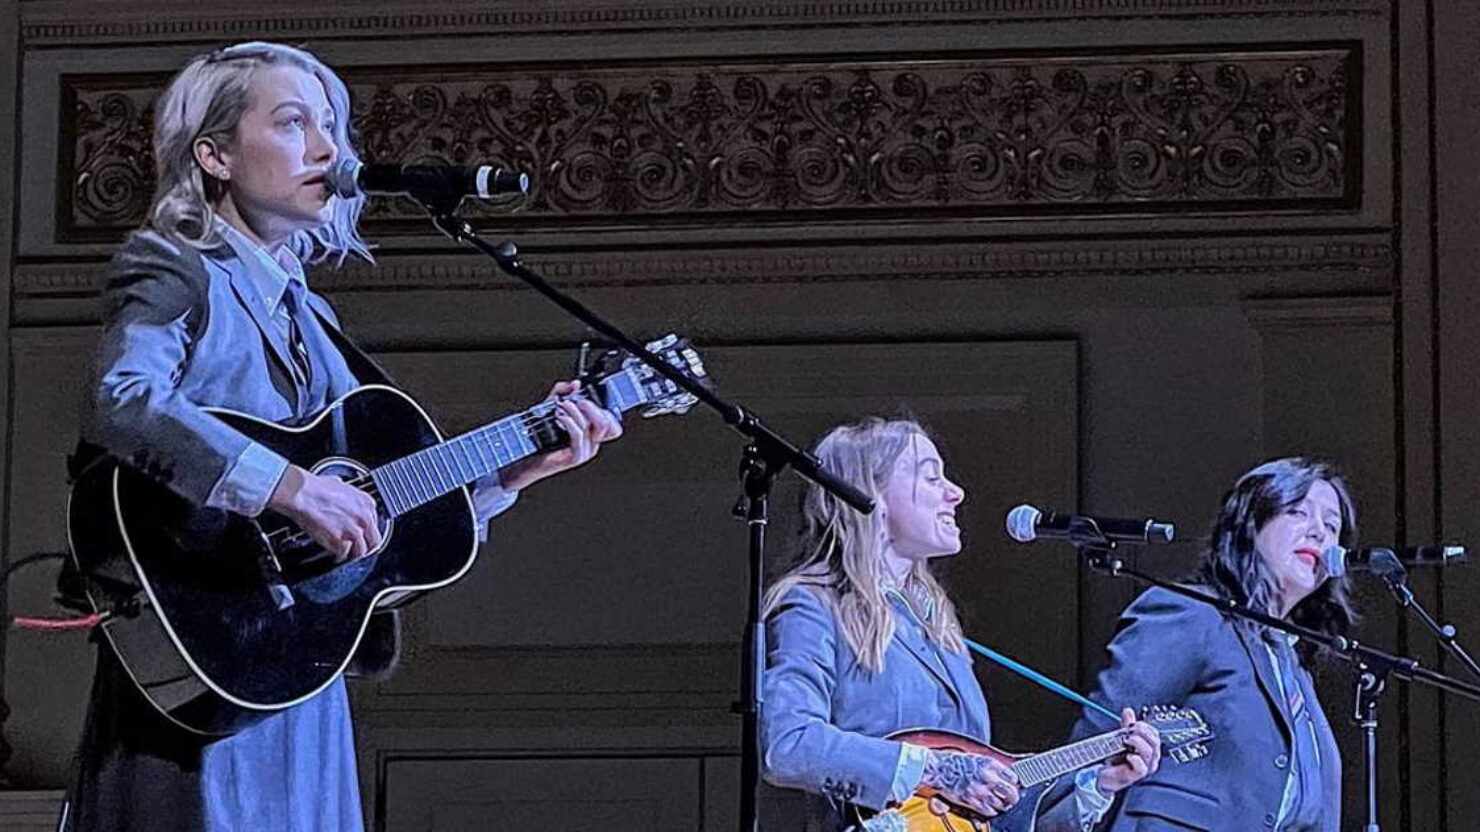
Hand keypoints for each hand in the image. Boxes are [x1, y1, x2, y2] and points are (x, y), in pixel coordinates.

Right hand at [268, 465, 381, 560]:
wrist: (301, 494)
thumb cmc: (315, 488)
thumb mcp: (339, 484)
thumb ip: (345, 493)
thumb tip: (340, 490)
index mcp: (366, 503)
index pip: (375, 524)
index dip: (367, 531)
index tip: (362, 535)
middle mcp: (363, 518)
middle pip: (373, 541)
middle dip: (366, 547)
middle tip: (359, 550)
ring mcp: (353, 530)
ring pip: (361, 551)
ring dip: (353, 554)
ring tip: (348, 556)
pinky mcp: (339, 540)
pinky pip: (343, 553)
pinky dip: (338, 556)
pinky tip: (335, 555)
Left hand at [499, 380, 623, 491]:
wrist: (526, 460)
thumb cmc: (539, 437)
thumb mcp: (551, 408)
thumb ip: (562, 393)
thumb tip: (574, 384)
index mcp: (591, 434)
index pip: (612, 423)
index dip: (604, 409)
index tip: (586, 397)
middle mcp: (591, 444)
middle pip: (608, 425)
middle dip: (593, 408)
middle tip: (578, 400)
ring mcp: (585, 452)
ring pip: (591, 427)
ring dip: (575, 411)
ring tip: (561, 405)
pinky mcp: (575, 457)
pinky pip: (578, 435)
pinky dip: (569, 422)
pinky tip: (559, 416)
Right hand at [920, 748, 1018, 817]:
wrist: (938, 769)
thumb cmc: (953, 762)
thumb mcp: (976, 758)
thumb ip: (990, 767)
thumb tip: (1002, 775)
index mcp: (989, 764)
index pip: (1012, 776)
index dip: (1014, 782)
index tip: (1013, 785)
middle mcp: (987, 777)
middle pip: (1011, 792)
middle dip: (1013, 797)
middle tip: (1012, 798)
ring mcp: (980, 790)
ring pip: (1001, 804)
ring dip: (1003, 805)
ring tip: (1001, 804)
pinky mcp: (972, 801)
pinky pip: (989, 811)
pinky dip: (992, 811)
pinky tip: (990, 808)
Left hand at [1096, 707, 1161, 794]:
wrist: (1105, 775)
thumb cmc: (1116, 759)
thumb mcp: (1121, 739)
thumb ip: (1126, 726)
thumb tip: (1128, 711)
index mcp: (1149, 747)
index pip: (1154, 734)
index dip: (1144, 726)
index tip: (1132, 723)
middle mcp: (1150, 758)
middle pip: (1155, 742)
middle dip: (1141, 732)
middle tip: (1129, 730)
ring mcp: (1145, 767)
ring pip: (1149, 752)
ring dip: (1137, 742)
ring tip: (1126, 740)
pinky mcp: (1136, 776)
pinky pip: (1141, 767)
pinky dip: (1135, 759)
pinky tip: (1128, 755)